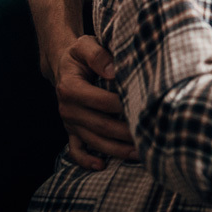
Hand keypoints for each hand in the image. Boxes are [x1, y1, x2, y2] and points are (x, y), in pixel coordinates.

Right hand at [52, 35, 137, 169]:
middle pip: (100, 125)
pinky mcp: (70, 130)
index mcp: (70, 88)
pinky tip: (102, 166)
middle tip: (148, 136)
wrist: (63, 64)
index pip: (100, 101)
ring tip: (138, 154)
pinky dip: (87, 160)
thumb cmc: (79, 54)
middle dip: (125, 133)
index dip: (121, 106)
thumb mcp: (85, 45)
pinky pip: (76, 150)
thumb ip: (98, 55)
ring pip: (93, 140)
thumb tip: (114, 71)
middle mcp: (67, 108)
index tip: (143, 107)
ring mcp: (69, 122)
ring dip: (115, 150)